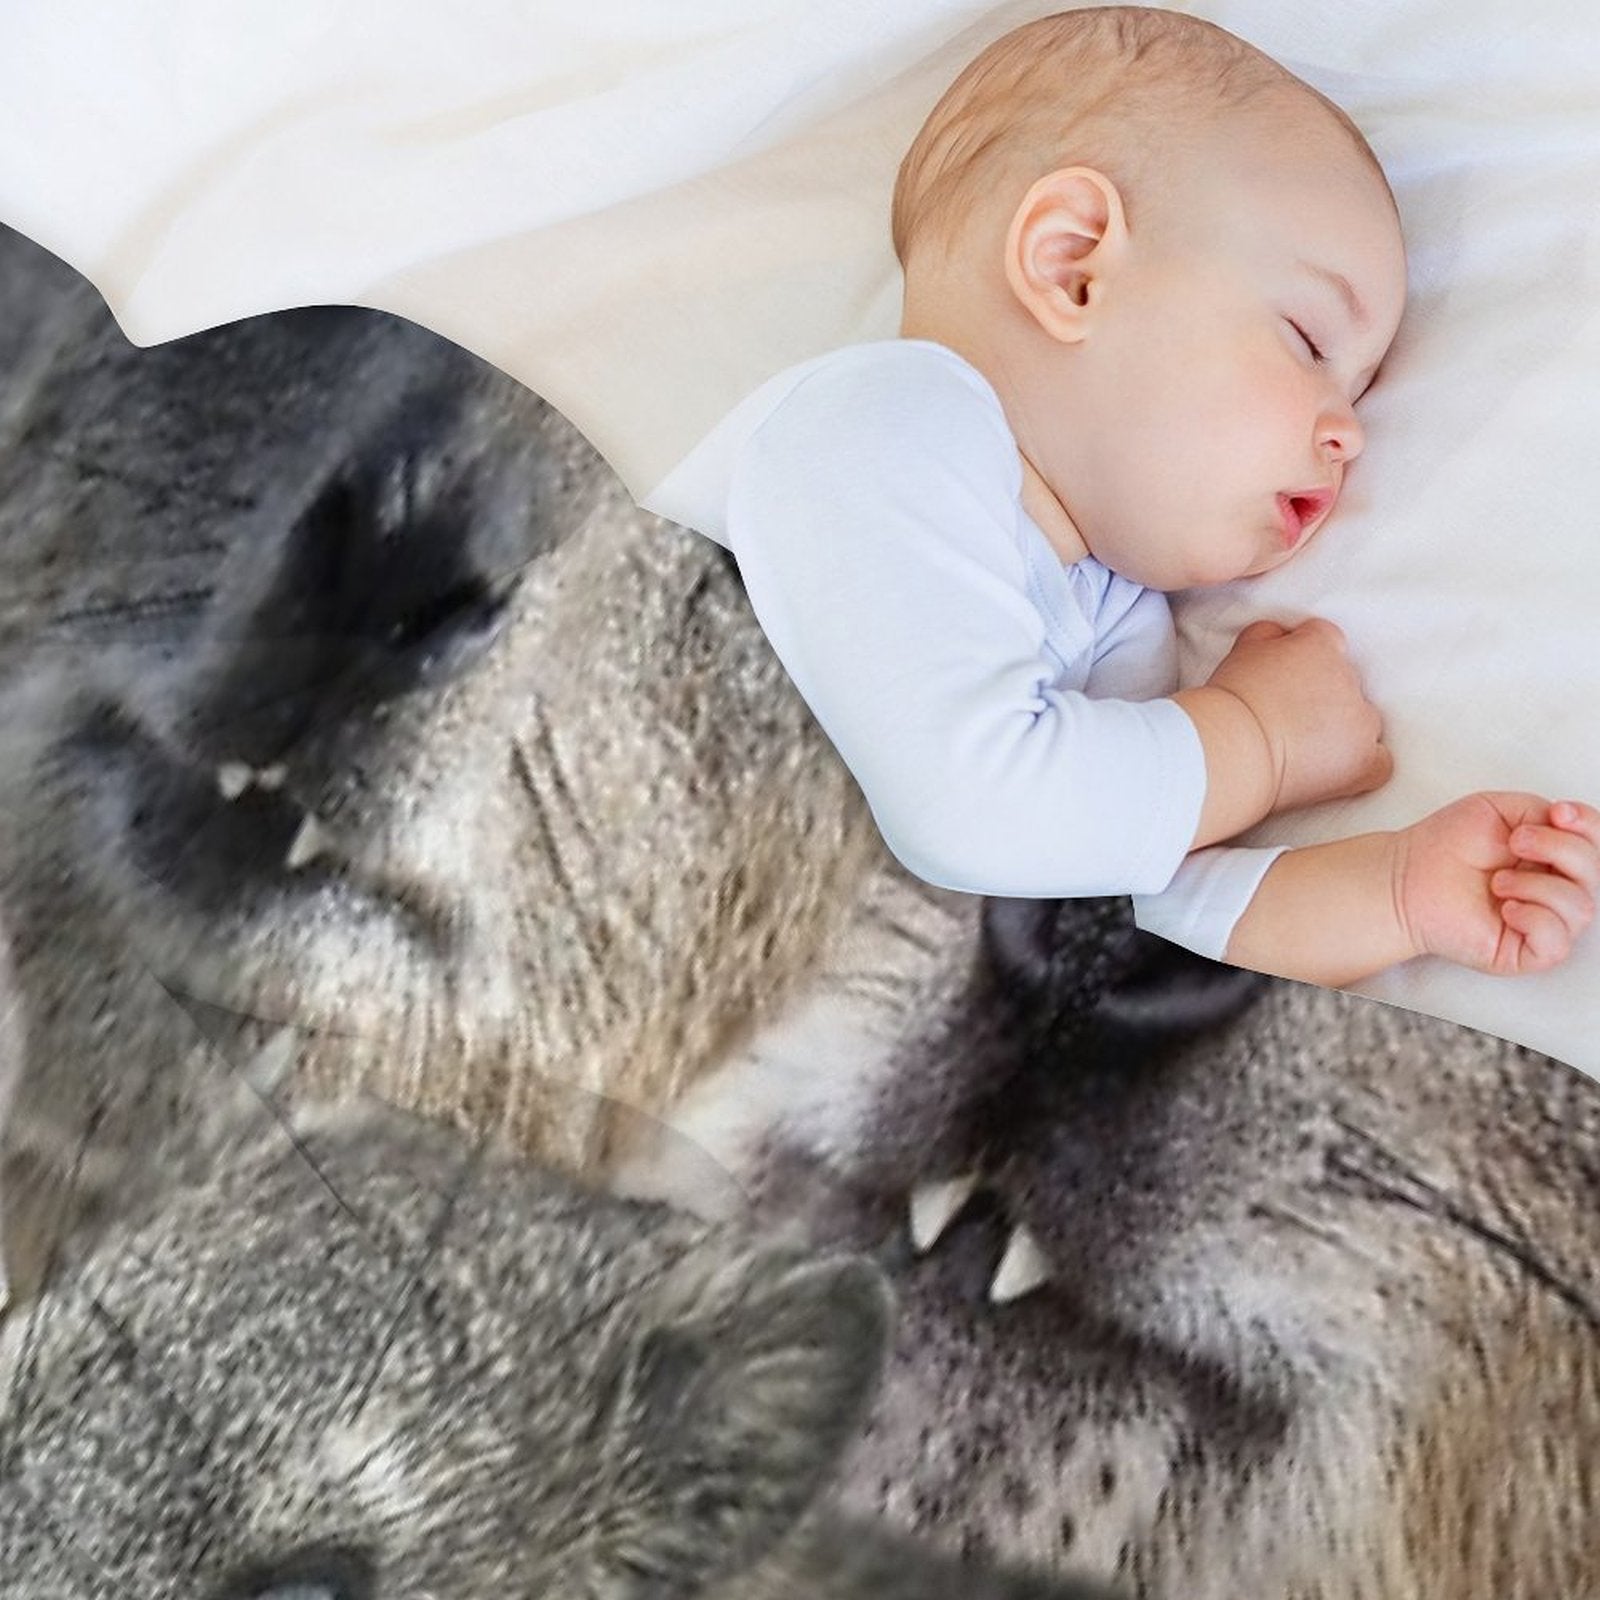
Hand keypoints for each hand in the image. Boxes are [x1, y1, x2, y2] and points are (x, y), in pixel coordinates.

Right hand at [1206, 618, 1390, 813]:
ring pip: (1363, 720)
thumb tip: (1282, 636)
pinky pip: (1379, 761)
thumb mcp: (1243, 649)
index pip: (1326, 641)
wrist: (1232, 748)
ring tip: (1304, 748)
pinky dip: (1363, 764)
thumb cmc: (1230, 701)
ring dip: (1342, 730)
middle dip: (1323, 697)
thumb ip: (1269, 635)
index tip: (1285, 679)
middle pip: (1346, 682)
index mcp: (1322, 645)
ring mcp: (1361, 721)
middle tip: (1287, 717)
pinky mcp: (1364, 761)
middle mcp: (1349, 678)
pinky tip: (1337, 770)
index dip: (1304, 660)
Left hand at [1395, 795, 1599, 974]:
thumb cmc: (1445, 847)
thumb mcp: (1498, 810)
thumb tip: (1569, 824)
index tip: (1558, 813)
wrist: (1405, 878)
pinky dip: (1535, 919)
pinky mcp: (1525, 952)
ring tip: (1497, 881)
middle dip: (1560, 849)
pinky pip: (1557, 943)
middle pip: (1596, 873)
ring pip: (1582, 908)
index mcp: (1554, 857)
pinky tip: (1505, 908)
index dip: (1589, 826)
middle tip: (1515, 842)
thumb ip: (1541, 811)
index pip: (1597, 845)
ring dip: (1537, 886)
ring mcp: (1543, 923)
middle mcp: (1555, 890)